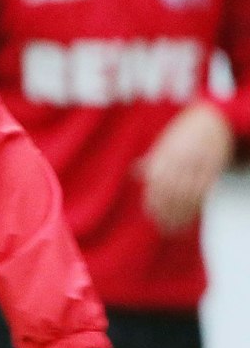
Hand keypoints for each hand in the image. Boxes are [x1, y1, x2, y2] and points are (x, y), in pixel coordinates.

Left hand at [136, 101, 230, 233]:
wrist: (212, 119)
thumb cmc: (186, 131)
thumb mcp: (164, 143)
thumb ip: (152, 160)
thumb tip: (135, 172)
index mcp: (163, 156)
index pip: (155, 186)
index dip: (154, 203)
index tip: (153, 217)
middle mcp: (177, 161)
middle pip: (170, 193)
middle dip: (166, 213)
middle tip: (165, 228)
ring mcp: (196, 166)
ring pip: (186, 195)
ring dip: (181, 214)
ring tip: (176, 228)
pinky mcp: (212, 169)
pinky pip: (203, 191)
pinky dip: (197, 206)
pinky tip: (193, 216)